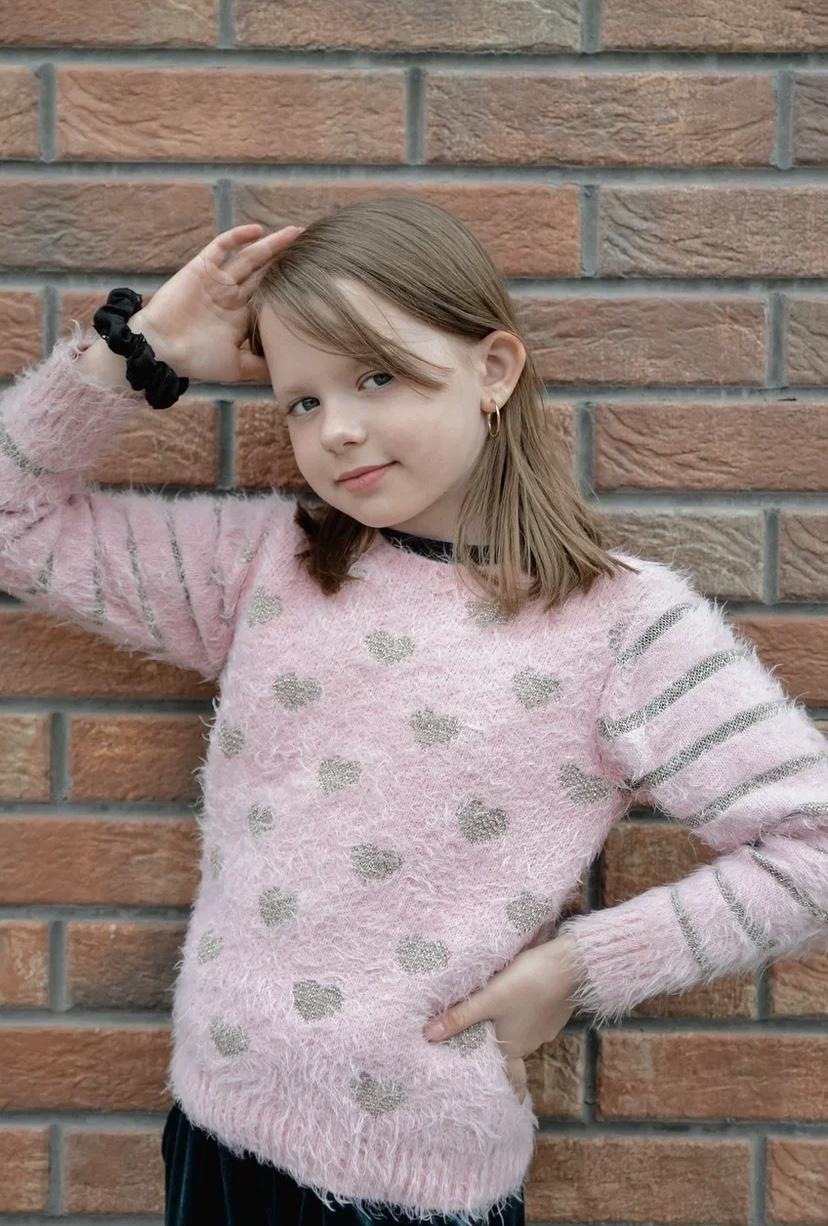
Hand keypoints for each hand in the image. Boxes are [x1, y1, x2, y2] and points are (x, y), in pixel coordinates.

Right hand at [133, 223, 303, 384]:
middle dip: (288, 259)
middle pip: (266, 272)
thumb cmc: (197, 361)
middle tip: (314, 245)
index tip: (317, 278)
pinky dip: (238, 237)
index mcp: (241, 317)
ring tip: (296, 232)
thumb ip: (262, 365)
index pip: (271, 296)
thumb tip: (292, 373)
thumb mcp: (237, 367)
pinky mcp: (201, 268)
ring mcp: (218, 280)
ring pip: (251, 257)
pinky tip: (258, 231)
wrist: (161, 350)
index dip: (292, 285)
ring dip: (272, 244)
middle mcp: (232, 296)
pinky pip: (221, 247)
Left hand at [422, 935, 580, 1103]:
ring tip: (496, 1018)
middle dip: (498, 1050)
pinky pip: (536, 1018)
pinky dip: (525, 1013)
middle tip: (482, 1046)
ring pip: (523, 1034)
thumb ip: (460, 1017)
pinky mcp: (555, 1011)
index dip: (507, 1088)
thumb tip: (428, 1036)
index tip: (504, 1098)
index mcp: (514, 1048)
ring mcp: (546, 1028)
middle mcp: (531, 1044)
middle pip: (511, 1053)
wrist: (570, 966)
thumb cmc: (528, 984)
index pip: (511, 1079)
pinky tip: (519, 999)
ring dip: (511, 1029)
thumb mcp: (489, 999)